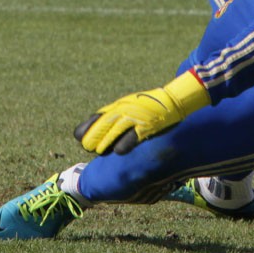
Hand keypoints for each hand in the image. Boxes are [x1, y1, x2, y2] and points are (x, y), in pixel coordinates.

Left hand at [74, 71, 209, 153]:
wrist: (172, 100)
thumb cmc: (147, 108)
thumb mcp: (127, 108)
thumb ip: (112, 119)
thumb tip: (94, 135)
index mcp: (118, 107)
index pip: (97, 117)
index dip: (87, 128)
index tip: (81, 138)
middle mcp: (124, 110)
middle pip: (103, 125)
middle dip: (93, 137)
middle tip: (88, 147)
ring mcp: (135, 118)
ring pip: (115, 130)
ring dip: (106, 142)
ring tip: (100, 151)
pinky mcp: (147, 126)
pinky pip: (133, 135)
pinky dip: (125, 143)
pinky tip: (119, 151)